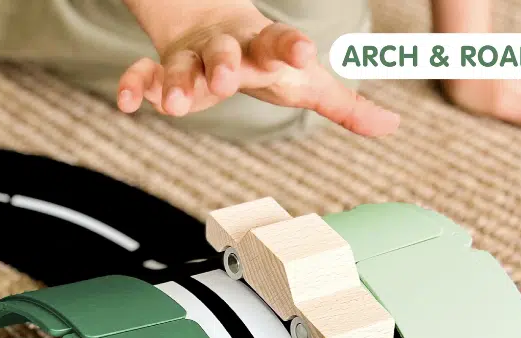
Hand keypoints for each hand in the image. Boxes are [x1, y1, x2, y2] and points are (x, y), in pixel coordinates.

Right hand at [116, 6, 399, 136]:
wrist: (211, 28)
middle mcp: (226, 50)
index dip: (290, 46)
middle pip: (223, 52)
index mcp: (264, 48)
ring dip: (175, 82)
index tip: (303, 52)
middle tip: (226, 79)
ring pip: (179, 66)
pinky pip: (142, 73)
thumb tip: (393, 126)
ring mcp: (191, 59)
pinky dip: (132, 85)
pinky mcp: (161, 70)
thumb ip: (345, 105)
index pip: (279, 42)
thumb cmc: (267, 63)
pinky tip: (127, 102)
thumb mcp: (306, 83)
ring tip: (173, 106)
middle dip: (223, 64)